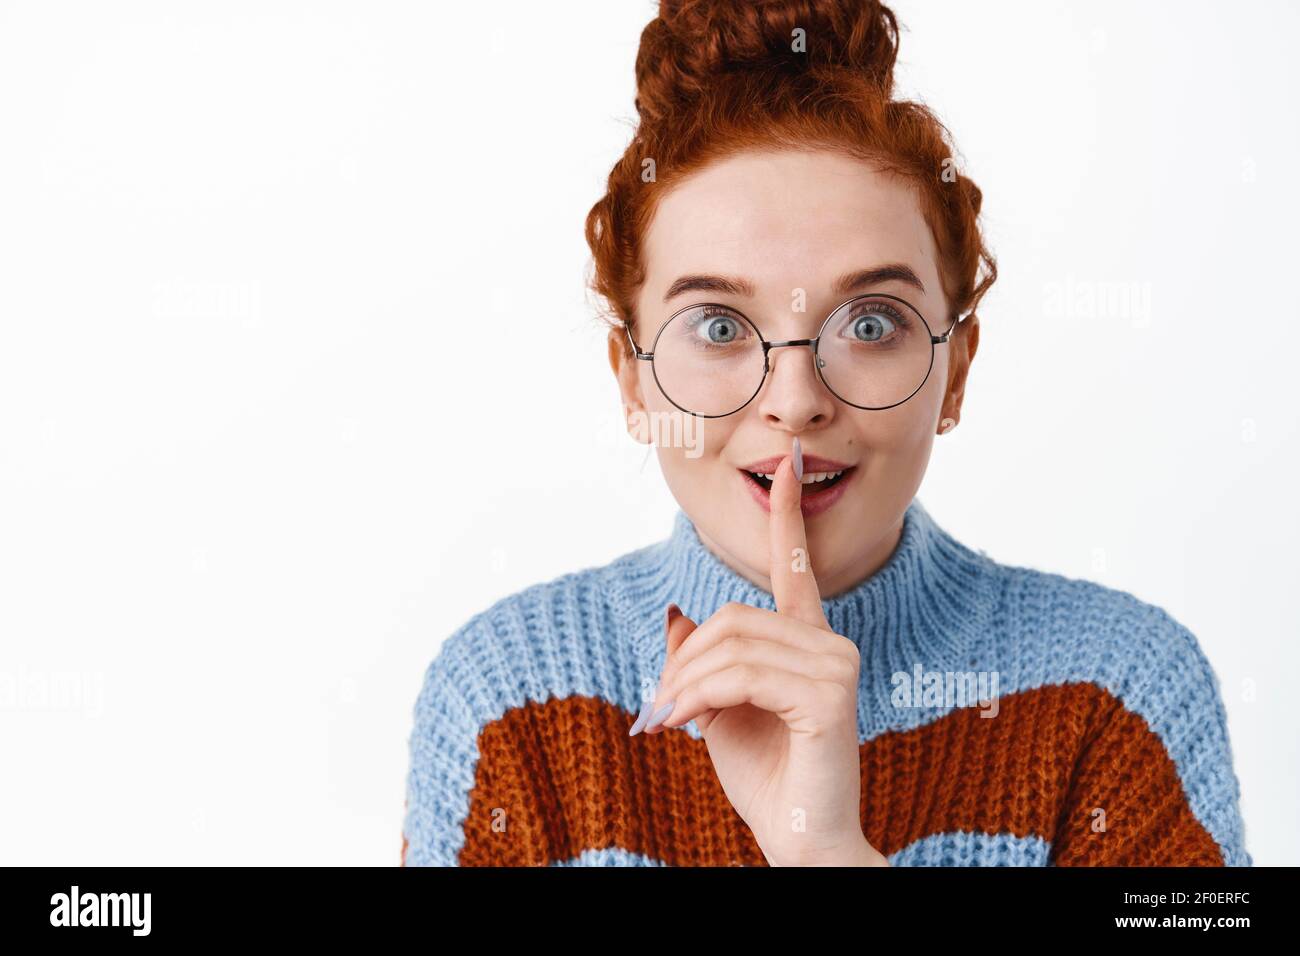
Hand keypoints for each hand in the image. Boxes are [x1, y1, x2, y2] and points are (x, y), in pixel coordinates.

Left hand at [640, 440, 887, 866]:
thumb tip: (678, 613)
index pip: (795, 568)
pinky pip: (743, 674)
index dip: (786, 515)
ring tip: (666, 722)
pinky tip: (685, 725)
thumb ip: (702, 662)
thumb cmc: (765, 779)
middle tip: (657, 709)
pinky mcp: (830, 696)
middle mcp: (830, 645)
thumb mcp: (718, 712)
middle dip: (682, 661)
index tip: (784, 466)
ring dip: (683, 684)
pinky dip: (699, 697)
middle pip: (733, 615)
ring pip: (732, 644)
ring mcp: (836, 667)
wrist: (799, 840)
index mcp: (809, 642)